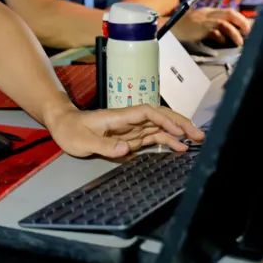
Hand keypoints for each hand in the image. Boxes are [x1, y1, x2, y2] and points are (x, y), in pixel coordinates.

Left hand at [46, 104, 204, 158]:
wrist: (63, 125)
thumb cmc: (71, 130)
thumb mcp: (83, 140)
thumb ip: (104, 145)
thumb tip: (127, 149)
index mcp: (119, 117)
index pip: (147, 113)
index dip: (165, 120)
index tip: (178, 131)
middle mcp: (129, 121)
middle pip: (160, 117)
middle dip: (180, 123)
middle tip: (198, 134)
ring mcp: (131, 129)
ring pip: (160, 127)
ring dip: (178, 132)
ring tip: (196, 141)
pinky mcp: (131, 138)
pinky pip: (153, 137)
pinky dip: (168, 141)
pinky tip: (179, 147)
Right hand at [170, 7, 251, 45]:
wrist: (167, 28)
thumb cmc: (181, 29)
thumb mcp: (197, 25)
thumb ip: (210, 27)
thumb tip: (224, 36)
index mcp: (207, 12)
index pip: (228, 12)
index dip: (239, 19)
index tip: (246, 27)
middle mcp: (207, 13)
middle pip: (230, 13)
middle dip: (242, 22)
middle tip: (248, 31)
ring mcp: (204, 20)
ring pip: (225, 23)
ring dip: (235, 33)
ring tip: (240, 42)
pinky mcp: (201, 28)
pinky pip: (215, 32)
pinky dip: (221, 38)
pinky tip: (223, 42)